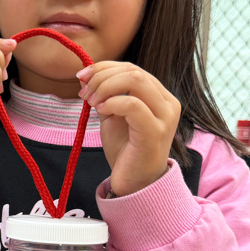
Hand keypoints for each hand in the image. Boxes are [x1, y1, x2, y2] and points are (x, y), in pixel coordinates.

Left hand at [76, 62, 179, 195]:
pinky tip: (101, 111)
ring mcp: (165, 117)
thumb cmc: (125, 150)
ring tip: (91, 102)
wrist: (134, 183)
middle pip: (133, 71)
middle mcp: (167, 103)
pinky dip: (112, 103)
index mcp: (159, 96)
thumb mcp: (113, 115)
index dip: (104, 67)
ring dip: (105, 87)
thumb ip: (105, 95)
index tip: (82, 76)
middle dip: (102, 76)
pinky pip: (132, 105)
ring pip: (135, 80)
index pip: (132, 68)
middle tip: (84, 92)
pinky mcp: (155, 132)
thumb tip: (87, 75)